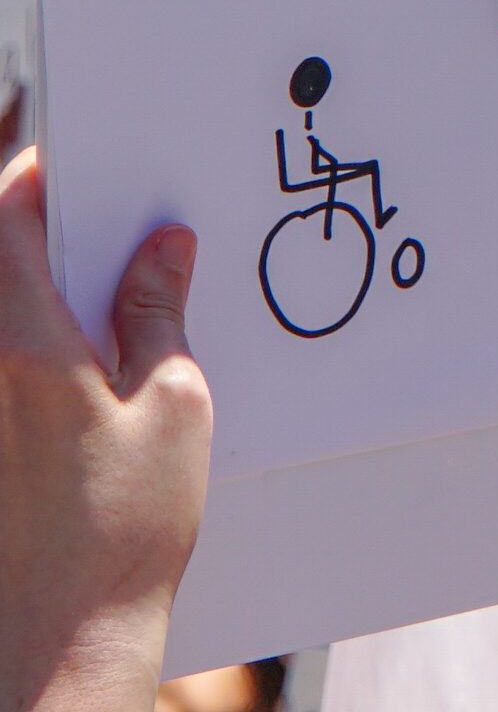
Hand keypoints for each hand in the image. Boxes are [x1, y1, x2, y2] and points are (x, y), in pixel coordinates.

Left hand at [0, 146, 212, 710]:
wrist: (65, 643)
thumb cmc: (120, 536)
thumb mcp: (172, 406)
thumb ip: (159, 315)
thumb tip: (161, 251)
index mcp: (24, 344)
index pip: (6, 219)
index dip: (35, 177)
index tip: (70, 162)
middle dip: (41, 233)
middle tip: (99, 231)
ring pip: (4, 318)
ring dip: (41, 295)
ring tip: (104, 307)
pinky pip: (8, 367)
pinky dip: (39, 349)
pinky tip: (88, 374)